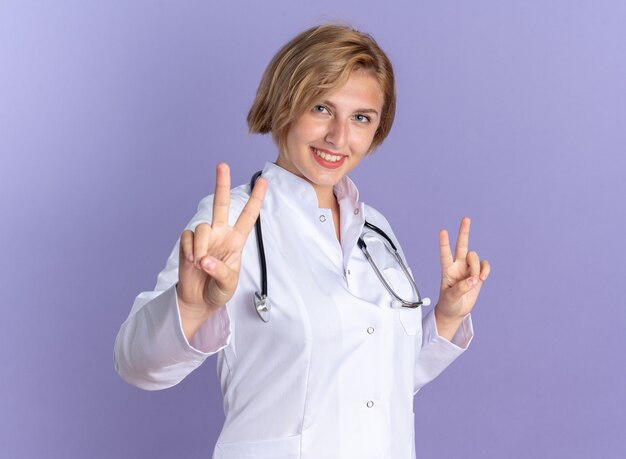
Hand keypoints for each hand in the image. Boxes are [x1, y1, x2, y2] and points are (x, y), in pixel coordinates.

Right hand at [176, 163, 266, 330]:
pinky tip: (191, 261)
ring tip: (200, 263)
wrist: (198, 300)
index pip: (248, 216)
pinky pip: (187, 237)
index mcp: (236, 241)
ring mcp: (204, 238)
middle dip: (221, 184)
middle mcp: (220, 234)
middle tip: (222, 165)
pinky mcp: (188, 243)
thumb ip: (219, 271)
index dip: (256, 199)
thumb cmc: (218, 290)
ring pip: (202, 227)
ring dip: (201, 246)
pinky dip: (189, 249)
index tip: (264, 181)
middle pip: (221, 205)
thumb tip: (205, 259)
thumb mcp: (227, 284)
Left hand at [435, 217, 490, 324]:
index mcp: (447, 270)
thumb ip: (461, 289)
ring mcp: (468, 269)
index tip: (442, 231)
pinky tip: (482, 278)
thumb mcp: (451, 298)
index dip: (444, 243)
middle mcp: (457, 266)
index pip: (445, 254)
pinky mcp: (478, 274)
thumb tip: (474, 280)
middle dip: (464, 232)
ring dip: (476, 268)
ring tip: (475, 280)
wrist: (456, 310)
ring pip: (474, 258)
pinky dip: (485, 270)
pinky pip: (484, 265)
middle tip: (466, 218)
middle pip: (461, 246)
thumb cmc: (449, 303)